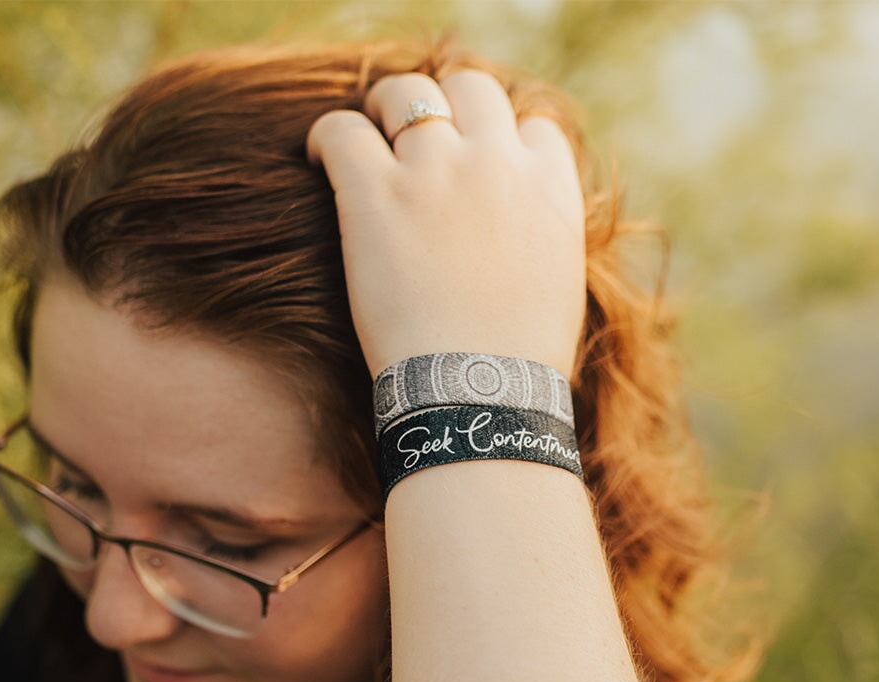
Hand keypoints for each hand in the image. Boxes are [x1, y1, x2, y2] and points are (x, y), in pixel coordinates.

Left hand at [307, 69, 586, 377]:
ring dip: (383, 110)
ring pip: (405, 95)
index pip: (529, 125)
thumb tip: (524, 232)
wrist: (480, 394)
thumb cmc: (520, 362)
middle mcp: (495, 162)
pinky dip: (327, 136)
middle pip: (469, 89)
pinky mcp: (377, 195)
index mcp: (548, 186)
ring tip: (365, 138)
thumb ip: (545, 234)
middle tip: (411, 134)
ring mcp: (434, 173)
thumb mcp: (560, 284)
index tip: (475, 161)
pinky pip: (341, 130)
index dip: (499, 138)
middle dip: (441, 105)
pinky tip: (318, 159)